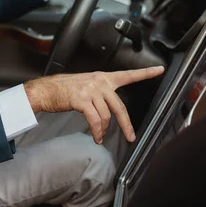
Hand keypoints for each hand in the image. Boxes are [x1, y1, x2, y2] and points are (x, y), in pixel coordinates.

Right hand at [24, 66, 164, 144]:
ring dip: (104, 130)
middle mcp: (99, 82)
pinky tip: (95, 136)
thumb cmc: (64, 90)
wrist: (45, 90)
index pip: (128, 75)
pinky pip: (95, 120)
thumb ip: (100, 93)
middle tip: (131, 136)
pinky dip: (96, 131)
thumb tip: (109, 112)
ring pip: (106, 116)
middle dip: (126, 125)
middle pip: (119, 107)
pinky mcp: (82, 100)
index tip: (159, 70)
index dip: (145, 73)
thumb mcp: (86, 85)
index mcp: (103, 78)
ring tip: (99, 136)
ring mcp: (91, 90)